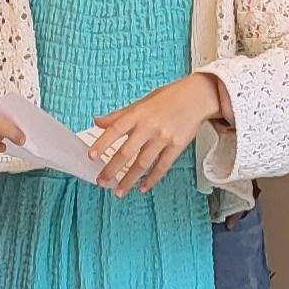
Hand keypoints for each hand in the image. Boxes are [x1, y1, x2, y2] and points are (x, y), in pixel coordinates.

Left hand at [89, 73, 223, 195]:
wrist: (196, 97)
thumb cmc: (167, 98)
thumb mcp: (141, 102)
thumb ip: (119, 115)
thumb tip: (97, 121)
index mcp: (137, 114)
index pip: (115, 130)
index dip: (102, 143)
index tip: (91, 156)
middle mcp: (149, 127)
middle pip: (127, 152)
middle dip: (112, 169)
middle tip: (101, 181)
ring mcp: (164, 138)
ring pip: (143, 163)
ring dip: (129, 180)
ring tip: (119, 191)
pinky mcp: (177, 146)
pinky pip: (162, 166)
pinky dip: (152, 178)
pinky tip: (142, 187)